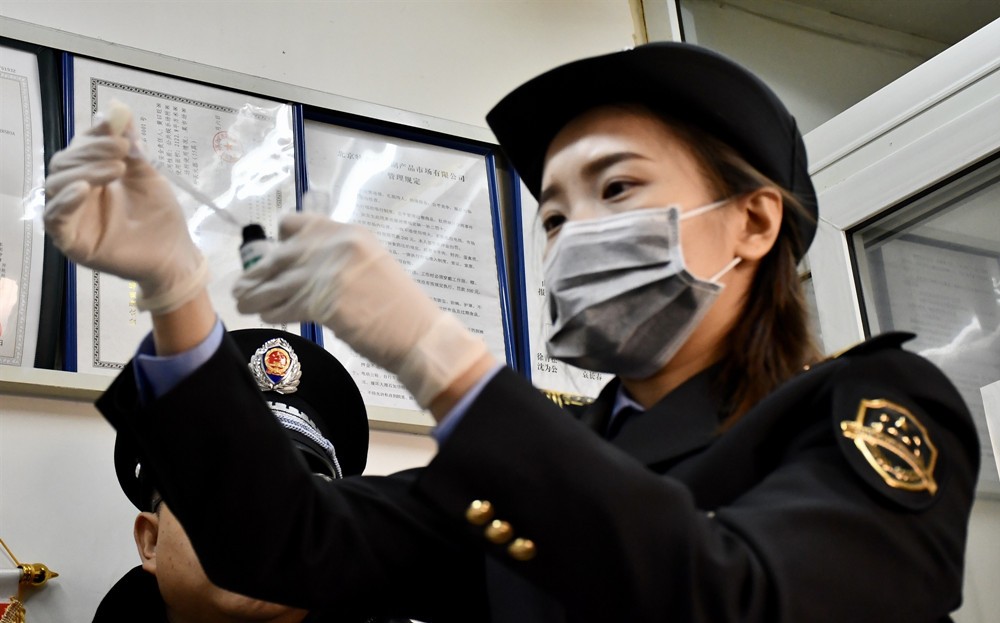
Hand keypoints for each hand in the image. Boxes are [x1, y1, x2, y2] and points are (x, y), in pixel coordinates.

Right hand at [44, 106, 207, 313]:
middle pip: (64, 163)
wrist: (174, 254)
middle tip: (121, 149)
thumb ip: (131, 147)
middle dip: (91, 151)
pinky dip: (66, 201)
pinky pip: (55, 219)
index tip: (114, 127)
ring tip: (115, 169)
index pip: (78, 149)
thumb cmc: (161, 216)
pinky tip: (84, 189)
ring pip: (56, 186)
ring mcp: (73, 217)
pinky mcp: (72, 241)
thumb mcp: (147, 176)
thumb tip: (118, 111)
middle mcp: (77, 194)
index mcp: (92, 176)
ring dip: (84, 170)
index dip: (92, 135)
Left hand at [233, 209, 490, 407]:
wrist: (419, 334)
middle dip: (258, 273)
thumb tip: (303, 266)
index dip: (280, 241)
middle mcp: (334, 246)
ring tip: (243, 303)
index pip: (296, 224)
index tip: (275, 258)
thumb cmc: (400, 307)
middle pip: (279, 255)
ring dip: (255, 295)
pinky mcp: (321, 302)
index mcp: (348, 233)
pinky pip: (283, 306)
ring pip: (275, 282)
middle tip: (244, 286)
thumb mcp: (372, 265)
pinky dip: (271, 312)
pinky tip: (266, 316)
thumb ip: (338, 258)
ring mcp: (327, 273)